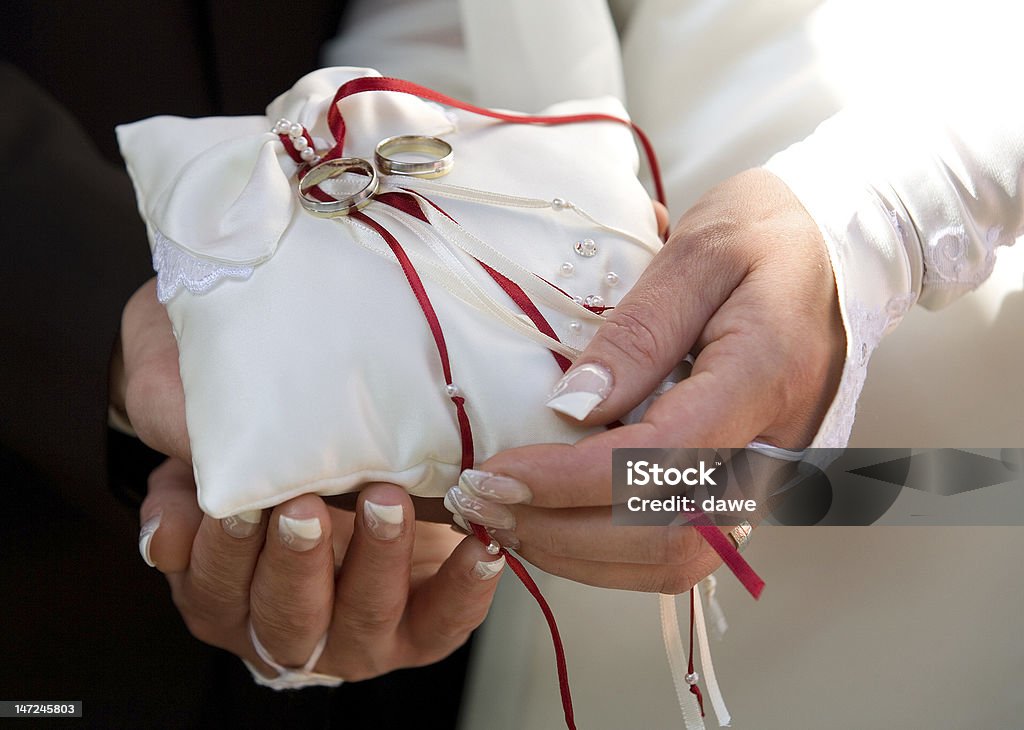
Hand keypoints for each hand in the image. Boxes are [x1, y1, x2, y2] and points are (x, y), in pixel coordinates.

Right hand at [140, 458, 503, 680]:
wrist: (348, 477)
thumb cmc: (274, 469)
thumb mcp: (214, 469)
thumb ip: (183, 494)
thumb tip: (165, 539)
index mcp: (225, 599)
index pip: (216, 587)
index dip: (227, 551)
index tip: (243, 505)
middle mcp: (287, 633)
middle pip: (287, 616)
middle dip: (298, 562)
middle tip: (310, 506)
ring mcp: (357, 640)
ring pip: (363, 620)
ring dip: (376, 563)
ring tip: (387, 503)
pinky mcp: (419, 634)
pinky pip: (445, 624)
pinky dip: (465, 589)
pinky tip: (479, 545)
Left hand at [443, 169, 844, 592]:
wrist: (841, 256)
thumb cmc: (771, 236)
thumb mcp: (700, 252)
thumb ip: (639, 330)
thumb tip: (572, 405)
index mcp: (766, 378)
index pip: (657, 461)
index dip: (566, 481)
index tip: (495, 471)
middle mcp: (773, 448)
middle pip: (662, 535)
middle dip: (559, 531)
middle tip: (480, 503)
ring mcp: (765, 476)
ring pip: (672, 561)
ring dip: (578, 554)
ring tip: (504, 519)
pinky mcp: (747, 485)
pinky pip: (680, 546)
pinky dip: (609, 552)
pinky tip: (555, 523)